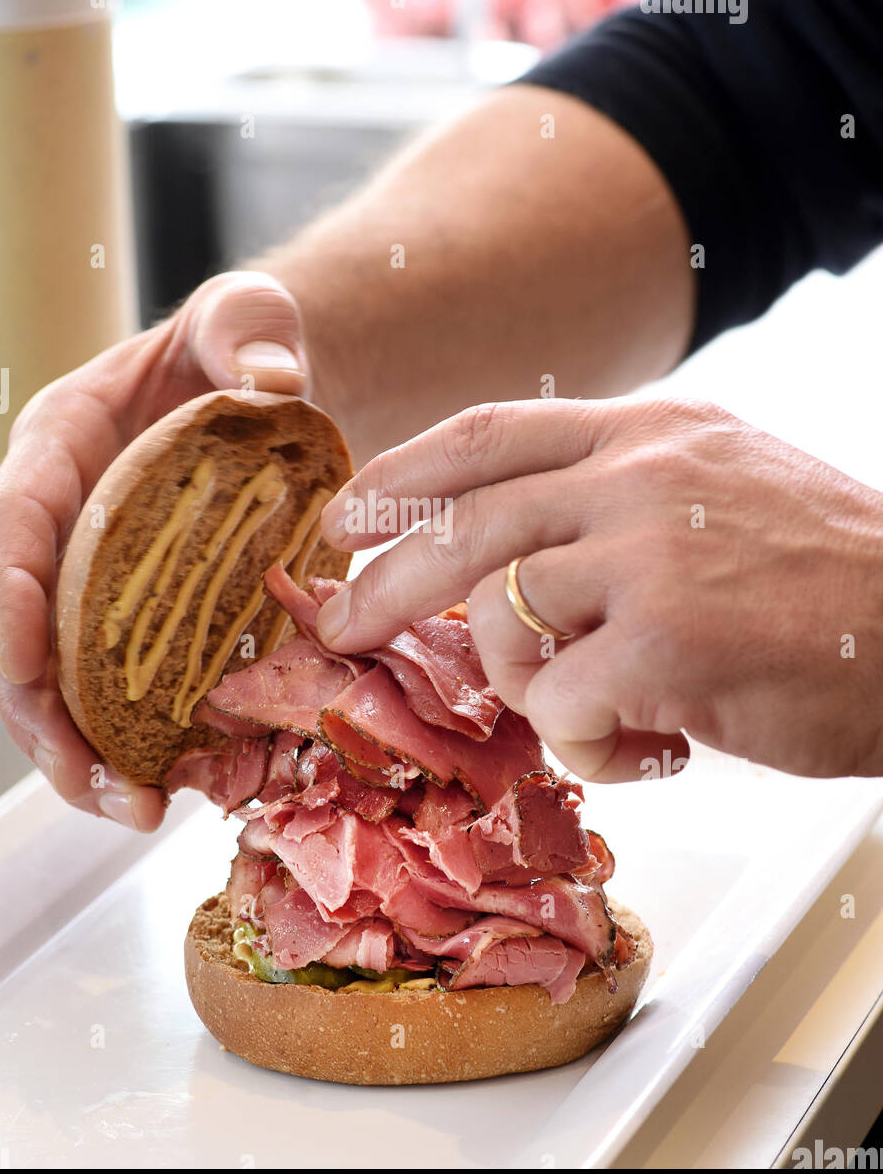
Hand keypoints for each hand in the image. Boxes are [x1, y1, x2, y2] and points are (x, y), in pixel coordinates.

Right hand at [0, 273, 306, 829]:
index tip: (24, 659)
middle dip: (41, 712)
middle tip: (92, 782)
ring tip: (139, 811)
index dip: (12, 595)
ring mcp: (95, 577)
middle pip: (22, 629)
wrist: (265, 389)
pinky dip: (144, 745)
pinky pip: (122, 691)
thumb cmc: (240, 346)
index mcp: (61, 445)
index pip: (16, 522)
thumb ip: (248, 330)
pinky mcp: (139, 618)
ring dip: (85, 754)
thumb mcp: (246, 318)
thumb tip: (270, 380)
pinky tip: (181, 790)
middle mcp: (62, 522)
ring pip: (62, 679)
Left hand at [315, 398, 882, 782]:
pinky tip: (650, 744)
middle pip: (464, 523)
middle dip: (384, 583)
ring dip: (522, 683)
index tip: (349, 516)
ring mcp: (654, 553)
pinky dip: (585, 743)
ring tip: (593, 708)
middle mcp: (645, 474)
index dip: (403, 474)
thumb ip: (621, 497)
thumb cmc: (834, 579)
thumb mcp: (725, 488)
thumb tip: (508, 551)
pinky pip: (559, 704)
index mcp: (655, 429)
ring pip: (503, 620)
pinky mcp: (670, 641)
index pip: (492, 433)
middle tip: (340, 623)